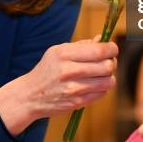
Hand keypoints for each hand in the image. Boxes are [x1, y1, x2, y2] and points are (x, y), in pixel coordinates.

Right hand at [0, 38, 117, 134]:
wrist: (30, 95)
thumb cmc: (47, 70)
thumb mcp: (58, 51)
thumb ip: (81, 45)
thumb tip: (102, 39)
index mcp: (64, 54)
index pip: (98, 50)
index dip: (111, 48)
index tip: (112, 48)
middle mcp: (69, 70)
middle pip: (106, 66)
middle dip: (112, 62)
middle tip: (108, 61)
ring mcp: (74, 88)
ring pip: (108, 81)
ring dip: (109, 76)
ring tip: (101, 74)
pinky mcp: (77, 102)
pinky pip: (102, 93)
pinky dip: (102, 88)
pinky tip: (94, 84)